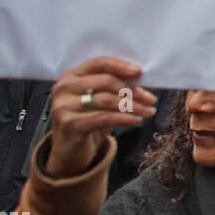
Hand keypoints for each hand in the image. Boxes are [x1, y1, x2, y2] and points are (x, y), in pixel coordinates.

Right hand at [46, 56, 156, 177]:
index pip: (99, 63)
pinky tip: (136, 120)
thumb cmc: (87, 121)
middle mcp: (64, 88)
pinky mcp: (70, 124)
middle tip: (151, 99)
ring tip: (148, 112)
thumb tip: (141, 80)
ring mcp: (64, 106)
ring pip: (107, 100)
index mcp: (71, 76)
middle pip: (106, 81)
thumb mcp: (98, 100)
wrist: (69, 151)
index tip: (138, 71)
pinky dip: (124, 118)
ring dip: (133, 106)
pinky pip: (103, 118)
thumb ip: (113, 87)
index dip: (120, 66)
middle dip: (132, 90)